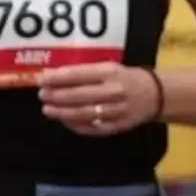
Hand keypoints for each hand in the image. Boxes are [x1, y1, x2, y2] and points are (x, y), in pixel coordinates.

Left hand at [38, 63, 159, 136]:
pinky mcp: (117, 126)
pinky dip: (75, 125)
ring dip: (62, 112)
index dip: (56, 78)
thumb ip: (84, 72)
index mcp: (110, 73)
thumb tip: (53, 75)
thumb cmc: (125, 78)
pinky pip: (92, 128)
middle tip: (42, 95)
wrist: (156, 94)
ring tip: (47, 109)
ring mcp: (116, 110)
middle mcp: (113, 91)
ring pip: (83, 113)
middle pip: (78, 95)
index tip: (40, 79)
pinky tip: (64, 121)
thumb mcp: (108, 67)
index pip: (78, 75)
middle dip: (56, 96)